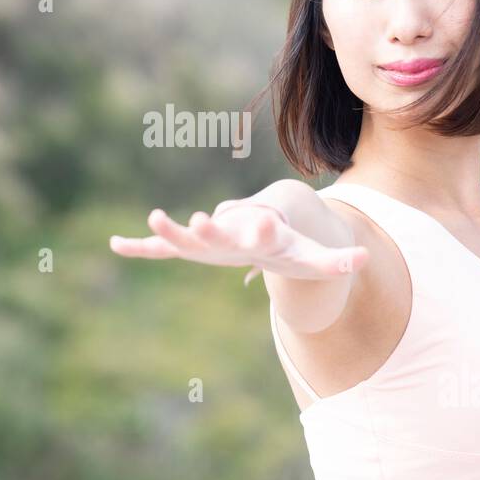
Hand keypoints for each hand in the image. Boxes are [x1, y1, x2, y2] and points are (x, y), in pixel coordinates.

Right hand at [109, 202, 368, 283]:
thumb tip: (363, 260)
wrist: (268, 224)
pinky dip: (142, 247)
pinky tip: (116, 245)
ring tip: (153, 218)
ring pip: (187, 238)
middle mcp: (233, 231)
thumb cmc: (291, 246)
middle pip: (223, 229)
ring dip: (170, 231)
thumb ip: (337, 261)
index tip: (264, 221)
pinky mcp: (194, 246)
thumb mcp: (314, 257)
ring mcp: (210, 239)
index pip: (265, 229)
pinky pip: (164, 248)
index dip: (264, 227)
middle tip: (200, 218)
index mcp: (263, 232)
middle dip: (212, 227)